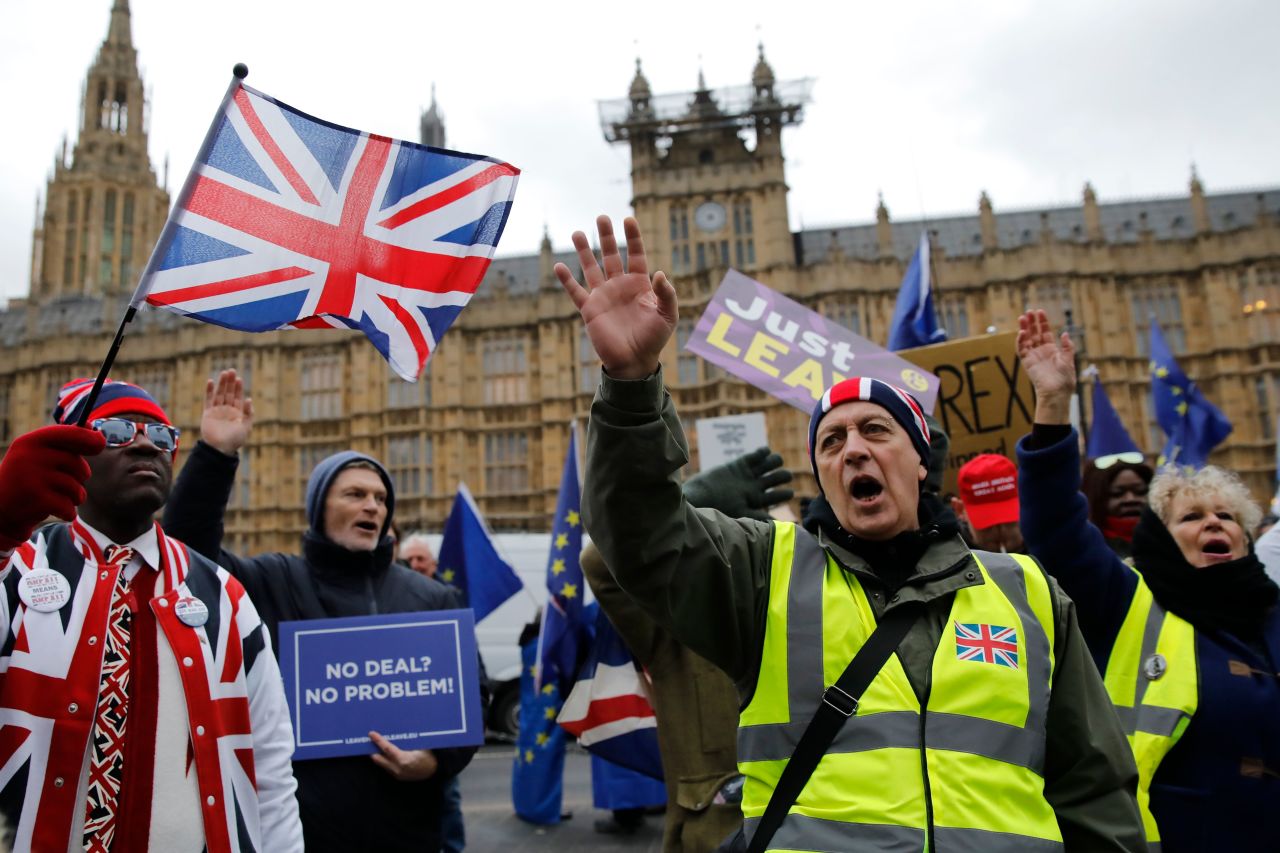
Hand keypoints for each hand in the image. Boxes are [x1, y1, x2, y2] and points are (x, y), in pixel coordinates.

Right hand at [0, 425, 105, 548]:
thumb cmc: (26, 479)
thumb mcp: (36, 455)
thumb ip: (62, 443)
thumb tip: (93, 429)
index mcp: (30, 441)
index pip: (70, 433)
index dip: (90, 438)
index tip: (100, 442)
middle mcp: (30, 457)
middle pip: (78, 465)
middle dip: (80, 476)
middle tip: (65, 482)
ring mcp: (33, 478)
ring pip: (77, 489)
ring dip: (74, 497)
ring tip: (57, 497)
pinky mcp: (38, 500)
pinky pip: (70, 507)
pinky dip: (67, 512)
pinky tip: (52, 510)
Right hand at [201, 370, 252, 455]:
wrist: (220, 449)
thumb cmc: (235, 440)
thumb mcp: (246, 426)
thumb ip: (248, 413)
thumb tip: (249, 399)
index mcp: (237, 413)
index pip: (238, 397)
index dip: (238, 387)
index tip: (239, 378)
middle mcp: (227, 410)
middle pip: (229, 393)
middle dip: (230, 382)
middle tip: (231, 370)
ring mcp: (217, 411)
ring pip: (219, 394)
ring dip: (221, 384)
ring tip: (223, 373)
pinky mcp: (208, 413)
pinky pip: (208, 400)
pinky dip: (209, 391)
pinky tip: (210, 382)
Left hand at [369, 731, 438, 781]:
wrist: (434, 771)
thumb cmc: (428, 756)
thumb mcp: (419, 746)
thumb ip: (407, 742)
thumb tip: (396, 732)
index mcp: (403, 759)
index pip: (387, 749)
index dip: (378, 740)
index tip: (371, 734)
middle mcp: (397, 768)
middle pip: (378, 759)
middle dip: (373, 750)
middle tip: (369, 741)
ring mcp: (397, 774)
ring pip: (382, 764)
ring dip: (379, 755)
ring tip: (376, 747)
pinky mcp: (398, 777)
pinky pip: (387, 768)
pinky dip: (385, 760)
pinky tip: (386, 755)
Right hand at [555, 216, 677, 380]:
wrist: (634, 362)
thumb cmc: (654, 339)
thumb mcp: (668, 315)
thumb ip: (667, 294)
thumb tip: (660, 273)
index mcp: (639, 284)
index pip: (635, 255)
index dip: (633, 237)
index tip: (628, 219)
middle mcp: (619, 286)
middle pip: (611, 255)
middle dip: (606, 237)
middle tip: (602, 217)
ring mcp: (603, 297)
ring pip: (591, 268)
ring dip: (584, 251)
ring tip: (578, 232)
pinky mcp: (589, 310)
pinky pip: (575, 292)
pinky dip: (566, 280)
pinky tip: (558, 265)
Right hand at [682, 446, 795, 520]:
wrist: (698, 496)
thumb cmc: (716, 509)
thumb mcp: (740, 514)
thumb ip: (758, 518)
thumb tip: (776, 525)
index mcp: (755, 502)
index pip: (775, 498)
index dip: (784, 495)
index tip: (790, 492)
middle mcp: (753, 489)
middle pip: (774, 479)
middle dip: (782, 476)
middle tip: (786, 476)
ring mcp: (746, 475)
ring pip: (767, 466)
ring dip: (774, 462)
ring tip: (776, 461)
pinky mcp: (737, 465)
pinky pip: (754, 456)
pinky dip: (762, 453)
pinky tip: (765, 452)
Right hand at [1016, 309, 1074, 424]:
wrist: (1057, 392)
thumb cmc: (1065, 379)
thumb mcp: (1069, 360)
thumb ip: (1067, 346)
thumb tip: (1065, 333)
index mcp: (1051, 350)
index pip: (1045, 332)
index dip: (1042, 322)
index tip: (1040, 312)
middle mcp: (1041, 351)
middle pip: (1034, 333)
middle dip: (1031, 322)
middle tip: (1029, 311)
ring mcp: (1033, 356)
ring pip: (1026, 339)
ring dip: (1024, 328)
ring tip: (1022, 317)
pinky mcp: (1027, 362)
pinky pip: (1021, 349)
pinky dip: (1020, 340)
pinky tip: (1022, 332)